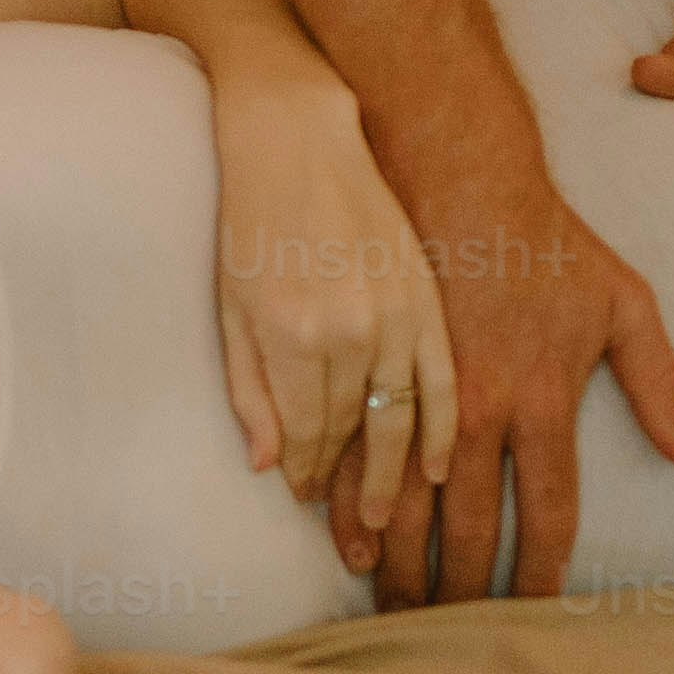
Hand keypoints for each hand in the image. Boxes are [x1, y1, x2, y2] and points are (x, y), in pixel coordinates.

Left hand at [208, 70, 457, 546]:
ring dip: (396, 473)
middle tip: (354, 534)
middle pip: (353, 432)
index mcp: (291, 336)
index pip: (306, 433)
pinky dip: (443, 428)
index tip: (308, 498)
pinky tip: (441, 467)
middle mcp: (349, 331)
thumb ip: (249, 390)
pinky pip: (442, 379)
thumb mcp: (230, 307)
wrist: (299, 139)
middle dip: (351, 488)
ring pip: (400, 416)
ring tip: (391, 517)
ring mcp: (395, 314)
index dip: (308, 474)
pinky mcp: (426, 297)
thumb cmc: (251, 223)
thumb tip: (269, 466)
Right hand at [375, 146, 673, 606]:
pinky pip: (359, 457)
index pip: (545, 514)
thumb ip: (659, 381)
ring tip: (395, 613)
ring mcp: (420, 393)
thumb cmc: (549, 242)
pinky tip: (348, 546)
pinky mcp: (376, 371)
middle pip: (467, 527)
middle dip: (459, 590)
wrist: (458, 176)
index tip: (532, 614)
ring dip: (399, 564)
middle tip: (451, 638)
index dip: (537, 574)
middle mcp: (481, 408)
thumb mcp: (625, 302)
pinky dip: (351, 509)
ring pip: (405, 503)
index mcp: (542, 399)